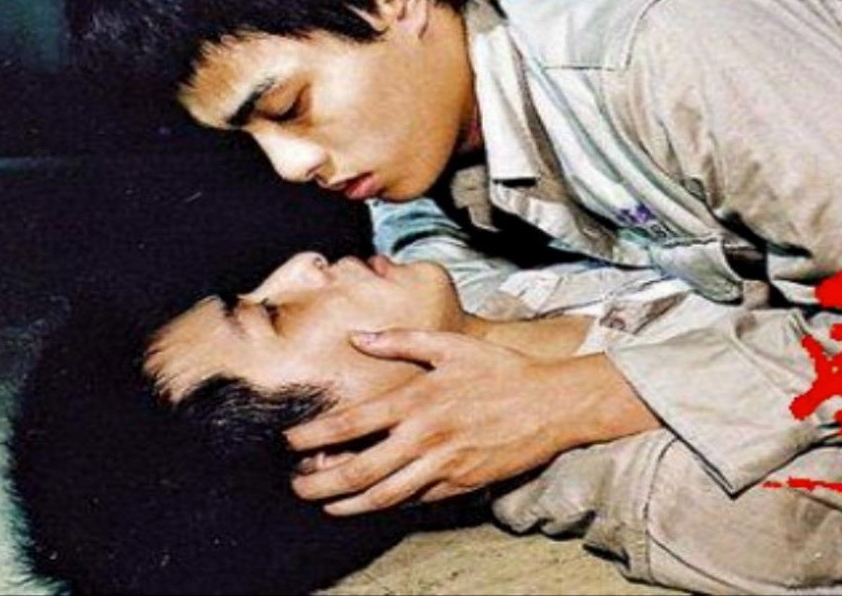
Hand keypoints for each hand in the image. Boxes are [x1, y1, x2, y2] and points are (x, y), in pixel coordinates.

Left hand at [285, 330, 655, 515]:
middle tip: (297, 485)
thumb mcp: (451, 345)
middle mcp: (425, 438)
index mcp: (417, 401)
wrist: (552, 403)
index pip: (350, 424)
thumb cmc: (501, 370)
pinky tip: (374, 501)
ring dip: (348, 504)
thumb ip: (401, 341)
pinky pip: (417, 500)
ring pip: (384, 496)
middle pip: (358, 471)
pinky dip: (390, 504)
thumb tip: (358, 337)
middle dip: (318, 483)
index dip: (313, 436)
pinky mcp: (462, 483)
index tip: (289, 441)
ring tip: (326, 504)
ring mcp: (443, 466)